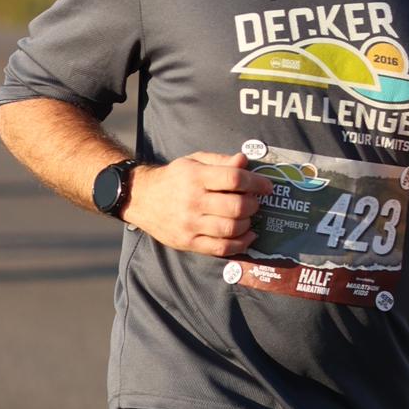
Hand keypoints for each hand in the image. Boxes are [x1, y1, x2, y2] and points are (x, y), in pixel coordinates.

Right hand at [125, 151, 271, 256]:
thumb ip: (220, 161)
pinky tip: (248, 236)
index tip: (267, 186)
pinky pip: (221, 248)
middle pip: (236, 206)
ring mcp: (190, 224)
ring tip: (249, 217)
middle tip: (255, 202)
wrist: (141, 198)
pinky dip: (241, 244)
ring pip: (231, 229)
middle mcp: (192, 201)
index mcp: (195, 177)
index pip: (234, 179)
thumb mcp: (194, 161)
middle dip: (253, 204)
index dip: (256, 183)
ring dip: (248, 223)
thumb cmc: (174, 178)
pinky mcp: (188, 242)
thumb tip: (244, 160)